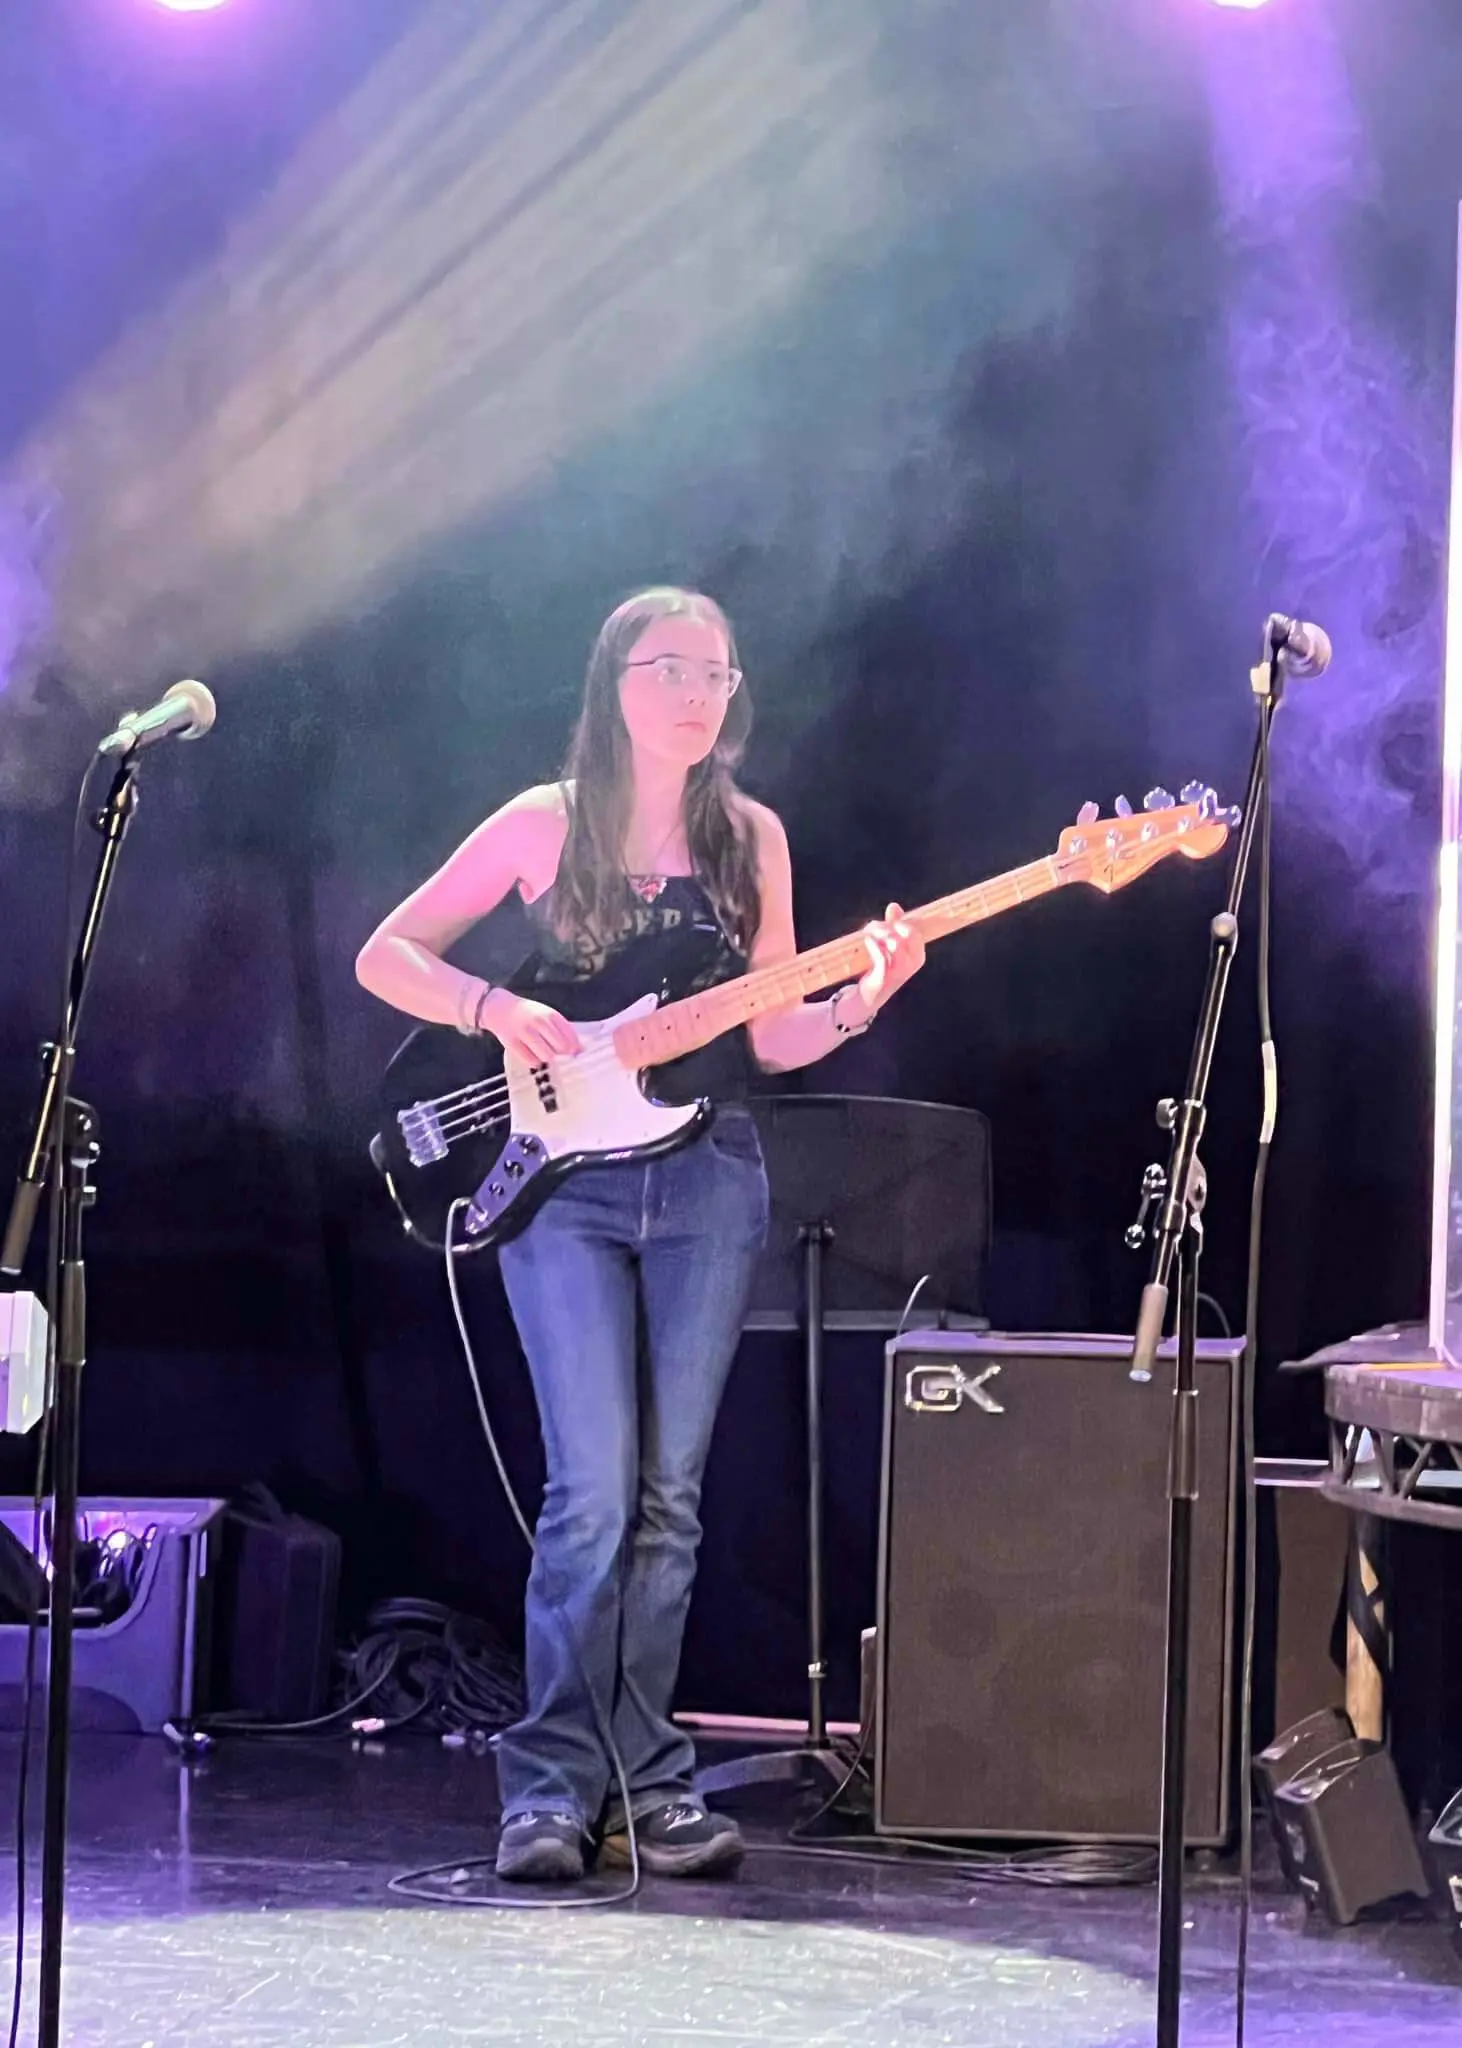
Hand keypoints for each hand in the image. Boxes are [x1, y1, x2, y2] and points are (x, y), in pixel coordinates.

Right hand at [478, 990, 580, 1064]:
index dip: (575, 1047)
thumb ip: (562, 1029)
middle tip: (558, 1054)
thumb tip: (579, 1049)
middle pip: (561, 1047)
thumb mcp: (546, 1014)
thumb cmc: (528, 1014)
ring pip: (547, 1055)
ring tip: (544, 1053)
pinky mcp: (512, 1043)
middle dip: (562, 1053)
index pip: (570, 1035)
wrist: (500, 1008)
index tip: (575, 1053)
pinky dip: (535, 1061)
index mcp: (550, 1014)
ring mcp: (524, 1032)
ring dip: (548, 1057)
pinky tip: (533, 1055)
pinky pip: (531, 1060)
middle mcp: (538, 1022)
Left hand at [855, 902, 925, 1016]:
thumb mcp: (887, 947)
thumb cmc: (878, 970)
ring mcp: (897, 974)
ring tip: (868, 933)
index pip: (917, 935)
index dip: (903, 923)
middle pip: (910, 937)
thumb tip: (894, 906)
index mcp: (915, 958)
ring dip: (881, 934)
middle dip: (892, 926)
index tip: (891, 917)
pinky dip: (874, 946)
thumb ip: (892, 927)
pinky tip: (866, 940)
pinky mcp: (882, 980)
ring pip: (896, 945)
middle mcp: (910, 966)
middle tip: (874, 926)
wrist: (864, 998)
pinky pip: (882, 959)